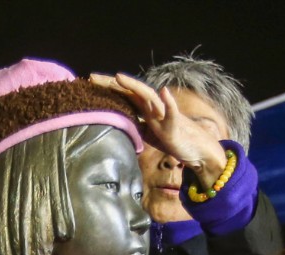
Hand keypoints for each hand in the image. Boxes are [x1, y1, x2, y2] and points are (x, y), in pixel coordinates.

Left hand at [90, 72, 228, 187]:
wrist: (196, 148)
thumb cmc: (173, 139)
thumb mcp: (149, 134)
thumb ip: (135, 127)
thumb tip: (116, 128)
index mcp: (145, 110)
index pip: (124, 95)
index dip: (108, 89)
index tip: (88, 83)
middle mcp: (153, 108)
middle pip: (131, 91)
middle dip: (112, 83)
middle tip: (91, 77)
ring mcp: (164, 114)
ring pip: (149, 96)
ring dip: (135, 86)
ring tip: (119, 77)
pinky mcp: (175, 125)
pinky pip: (172, 113)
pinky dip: (169, 102)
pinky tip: (163, 92)